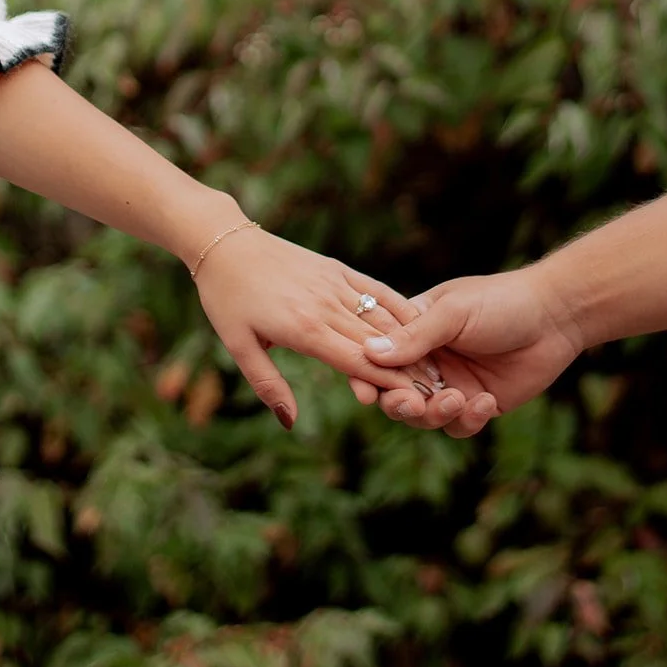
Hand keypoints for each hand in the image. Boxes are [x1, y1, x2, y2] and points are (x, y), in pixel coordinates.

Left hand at [192, 226, 460, 429]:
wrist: (226, 243)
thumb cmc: (226, 299)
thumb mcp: (238, 347)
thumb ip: (268, 385)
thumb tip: (290, 422)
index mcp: (303, 329)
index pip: (358, 362)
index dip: (391, 382)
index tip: (419, 400)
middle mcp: (325, 305)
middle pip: (378, 343)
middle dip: (410, 368)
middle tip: (441, 391)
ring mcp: (333, 283)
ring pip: (382, 316)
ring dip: (411, 341)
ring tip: (436, 364)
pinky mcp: (336, 268)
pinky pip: (374, 289)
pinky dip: (398, 306)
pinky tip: (419, 321)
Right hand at [357, 265, 583, 437]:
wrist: (556, 316)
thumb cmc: (501, 301)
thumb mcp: (454, 312)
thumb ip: (415, 336)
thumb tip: (370, 353)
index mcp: (415, 329)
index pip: (378, 356)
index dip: (366, 375)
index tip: (364, 392)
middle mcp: (429, 360)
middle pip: (395, 393)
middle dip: (399, 403)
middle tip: (413, 404)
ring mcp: (453, 383)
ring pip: (424, 416)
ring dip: (435, 414)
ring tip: (458, 399)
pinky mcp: (478, 404)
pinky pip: (459, 425)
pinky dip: (467, 419)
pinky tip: (485, 402)